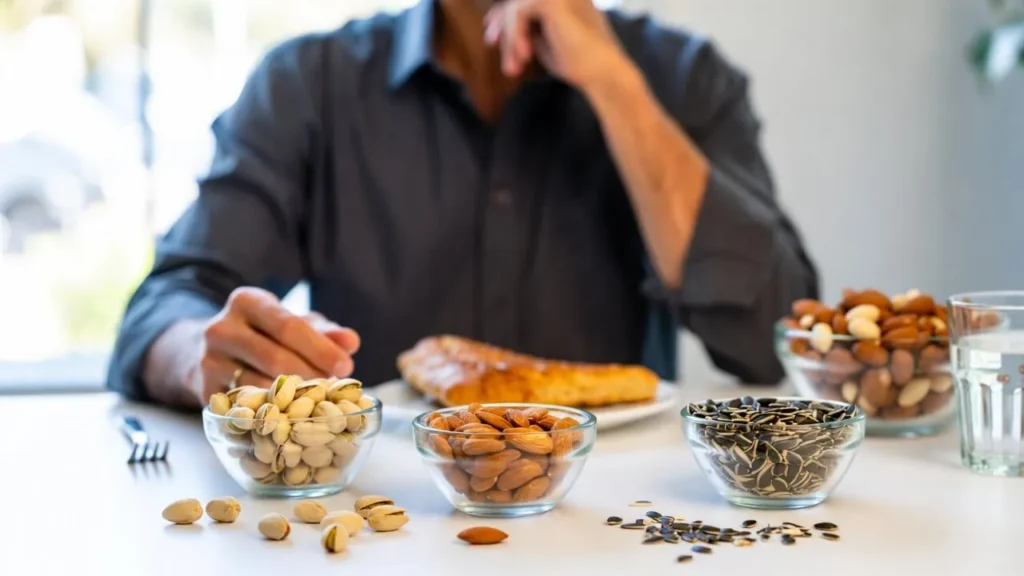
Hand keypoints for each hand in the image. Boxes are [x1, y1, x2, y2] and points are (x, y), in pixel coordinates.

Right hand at [195, 287, 359, 399]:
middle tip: (335, 390)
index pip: (288, 326)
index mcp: (247, 302)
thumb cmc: (264, 335)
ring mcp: (209, 361)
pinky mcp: (205, 391)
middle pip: (274, 358)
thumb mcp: (294, 324)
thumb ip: (325, 332)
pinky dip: (271, 413)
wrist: (207, 351)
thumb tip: (351, 342)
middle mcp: (222, 329)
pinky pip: (244, 407)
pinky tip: (291, 416)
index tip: (345, 366)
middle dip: (310, 376)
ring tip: (318, 403)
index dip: (320, 349)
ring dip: (292, 399)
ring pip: (257, 386)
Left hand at [483, 0, 633, 91]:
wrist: (602, 72)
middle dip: (501, 25)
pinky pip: (518, 13)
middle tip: (493, 47)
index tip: (492, 37)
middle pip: (516, 3)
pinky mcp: (552, 2)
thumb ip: (527, 29)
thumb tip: (499, 25)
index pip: (524, 2)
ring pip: (515, 9)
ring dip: (510, 39)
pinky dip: (516, 36)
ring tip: (514, 66)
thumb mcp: (544, 41)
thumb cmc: (578, 62)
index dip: (503, 16)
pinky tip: (526, 56)